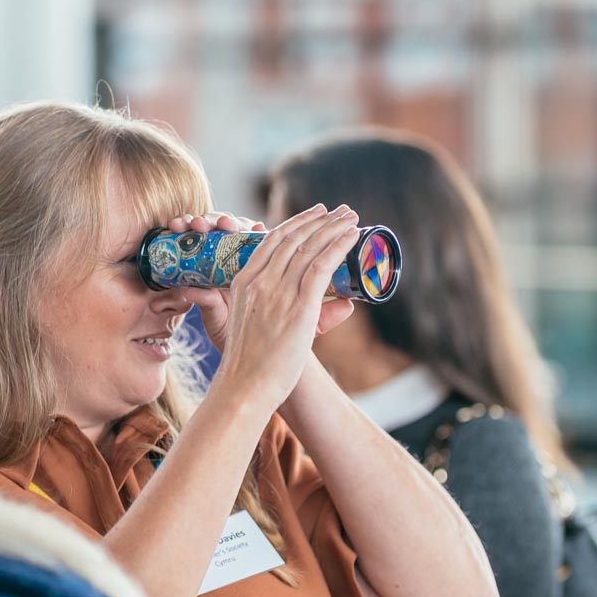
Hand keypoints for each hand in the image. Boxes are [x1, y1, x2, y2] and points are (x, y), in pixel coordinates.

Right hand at [199, 204, 360, 412]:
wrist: (246, 387)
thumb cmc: (251, 365)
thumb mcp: (252, 327)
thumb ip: (279, 310)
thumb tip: (324, 306)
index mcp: (243, 283)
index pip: (271, 241)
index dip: (296, 223)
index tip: (315, 213)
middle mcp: (260, 281)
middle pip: (293, 238)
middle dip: (319, 219)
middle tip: (339, 209)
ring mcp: (278, 292)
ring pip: (310, 248)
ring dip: (334, 227)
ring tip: (352, 216)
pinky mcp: (298, 306)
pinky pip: (322, 266)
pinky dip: (339, 246)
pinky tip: (352, 235)